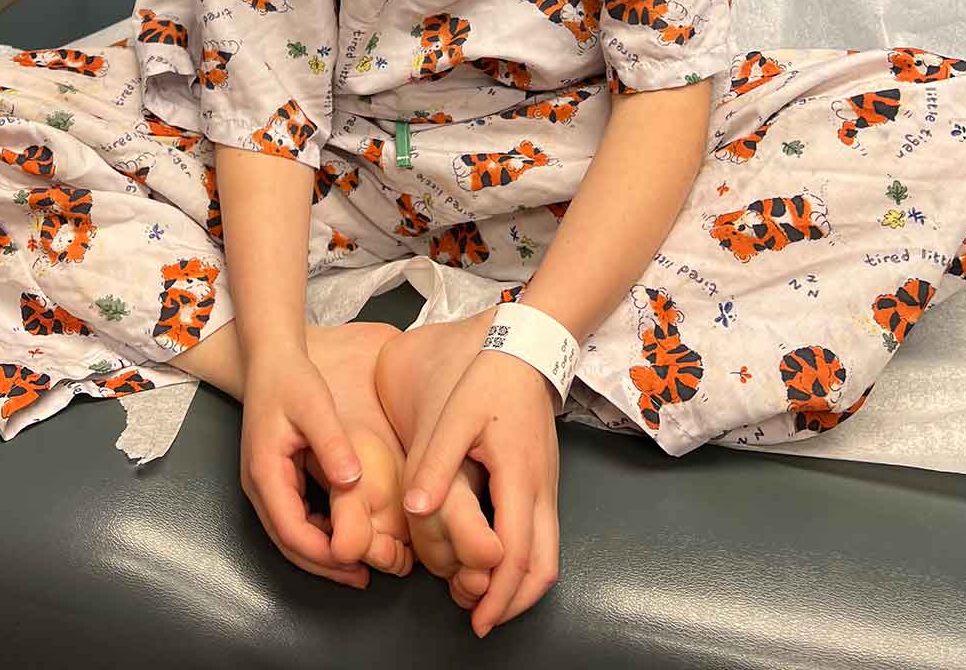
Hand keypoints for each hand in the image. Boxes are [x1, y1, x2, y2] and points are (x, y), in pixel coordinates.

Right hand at [239, 347, 368, 588]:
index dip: (323, 553)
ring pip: (287, 534)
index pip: (291, 531)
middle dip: (322, 564)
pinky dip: (314, 533)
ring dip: (318, 552)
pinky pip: (291, 517)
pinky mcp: (273, 477)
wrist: (271, 358)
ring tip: (355, 564)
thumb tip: (352, 481)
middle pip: (286, 543)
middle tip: (360, 578)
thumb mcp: (315, 406)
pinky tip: (340, 532)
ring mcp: (263, 483)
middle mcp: (258, 484)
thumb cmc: (291, 379)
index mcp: (265, 472)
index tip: (356, 562)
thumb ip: (332, 444)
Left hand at [402, 346, 561, 635]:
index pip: (517, 554)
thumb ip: (434, 463)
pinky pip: (543, 537)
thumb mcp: (454, 416)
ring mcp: (548, 486)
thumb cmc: (488, 379)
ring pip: (548, 555)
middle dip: (511, 602)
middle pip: (542, 568)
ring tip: (483, 597)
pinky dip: (523, 561)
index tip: (476, 618)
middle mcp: (542, 490)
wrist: (527, 347)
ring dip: (518, 585)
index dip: (498, 593)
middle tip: (480, 618)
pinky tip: (494, 560)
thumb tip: (417, 511)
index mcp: (520, 478)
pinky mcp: (543, 481)